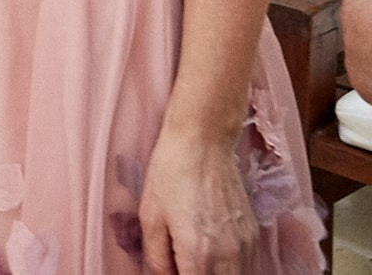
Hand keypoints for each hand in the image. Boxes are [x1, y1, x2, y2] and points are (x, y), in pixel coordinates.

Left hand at [139, 130, 256, 273]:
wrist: (203, 142)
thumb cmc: (172, 173)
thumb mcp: (150, 217)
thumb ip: (156, 257)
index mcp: (199, 254)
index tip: (173, 268)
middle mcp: (229, 255)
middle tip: (181, 263)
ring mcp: (246, 246)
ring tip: (195, 260)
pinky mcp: (254, 235)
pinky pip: (249, 267)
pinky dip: (232, 269)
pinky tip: (213, 256)